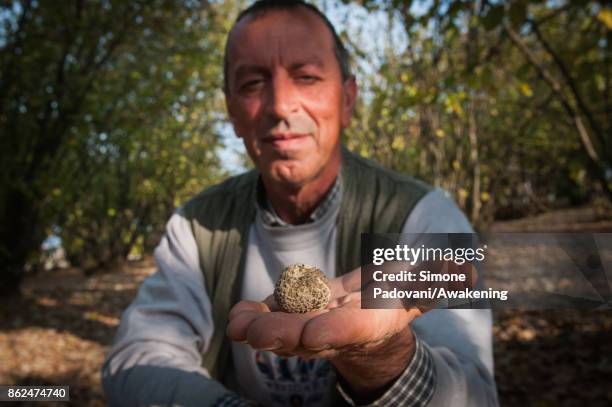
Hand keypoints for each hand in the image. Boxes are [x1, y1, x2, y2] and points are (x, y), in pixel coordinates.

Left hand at [226, 267, 424, 397]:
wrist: (374, 315)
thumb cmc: (399, 296)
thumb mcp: (421, 287)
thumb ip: (440, 279)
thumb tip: (468, 273)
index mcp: (371, 323)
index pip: (353, 330)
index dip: (334, 332)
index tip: (312, 334)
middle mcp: (341, 331)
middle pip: (310, 336)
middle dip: (284, 334)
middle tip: (255, 333)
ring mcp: (316, 327)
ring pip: (287, 331)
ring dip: (262, 328)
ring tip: (238, 323)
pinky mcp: (298, 316)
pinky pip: (275, 318)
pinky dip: (255, 317)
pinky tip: (237, 314)